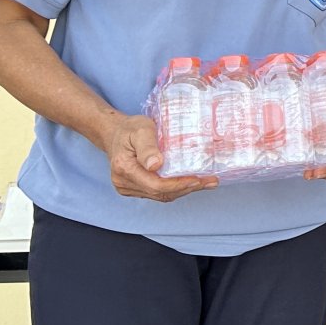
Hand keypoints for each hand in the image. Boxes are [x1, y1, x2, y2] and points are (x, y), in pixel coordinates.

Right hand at [98, 113, 216, 202]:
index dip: (178, 185)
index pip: (155, 185)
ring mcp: (128, 187)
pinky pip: (157, 193)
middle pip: (160, 193)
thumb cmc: (130, 129)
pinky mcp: (134, 188)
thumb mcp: (140, 130)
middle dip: (187, 188)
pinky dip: (175, 189)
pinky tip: (191, 182)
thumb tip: (155, 165)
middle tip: (210, 181)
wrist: (115, 133)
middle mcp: (124, 182)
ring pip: (160, 195)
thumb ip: (147, 147)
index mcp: (124, 169)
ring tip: (206, 183)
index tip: (198, 179)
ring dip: (184, 190)